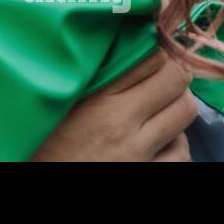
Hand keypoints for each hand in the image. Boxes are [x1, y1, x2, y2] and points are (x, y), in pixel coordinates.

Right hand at [30, 50, 198, 160]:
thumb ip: (85, 78)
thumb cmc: (44, 145)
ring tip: (161, 106)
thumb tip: (112, 46)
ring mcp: (139, 151)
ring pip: (186, 111)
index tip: (148, 52)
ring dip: (177, 105)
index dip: (153, 51)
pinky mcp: (149, 173)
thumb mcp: (58, 104)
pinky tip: (160, 140)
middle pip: (176, 79)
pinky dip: (176, 142)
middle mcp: (122, 122)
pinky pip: (183, 151)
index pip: (148, 57)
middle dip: (173, 73)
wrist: (37, 177)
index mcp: (95, 98)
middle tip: (161, 76)